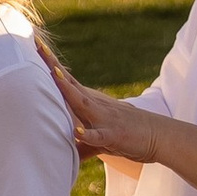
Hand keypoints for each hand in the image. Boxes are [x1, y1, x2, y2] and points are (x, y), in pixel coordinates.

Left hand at [44, 51, 166, 171]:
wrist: (160, 136)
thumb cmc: (127, 135)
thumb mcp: (100, 136)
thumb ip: (82, 143)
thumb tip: (67, 150)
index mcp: (90, 103)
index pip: (66, 81)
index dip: (51, 65)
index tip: (36, 45)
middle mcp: (95, 106)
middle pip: (70, 84)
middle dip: (53, 67)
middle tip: (38, 47)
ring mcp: (105, 119)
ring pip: (83, 104)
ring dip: (68, 90)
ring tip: (54, 76)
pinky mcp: (115, 136)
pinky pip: (99, 135)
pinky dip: (88, 134)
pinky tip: (77, 132)